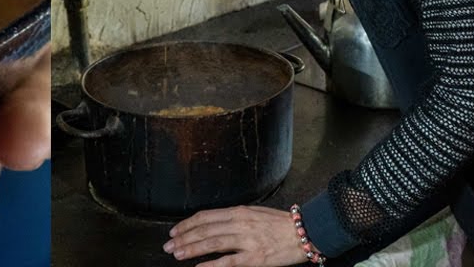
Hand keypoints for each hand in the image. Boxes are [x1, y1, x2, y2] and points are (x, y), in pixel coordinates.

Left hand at [163, 205, 305, 266]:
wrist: (305, 232)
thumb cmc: (280, 223)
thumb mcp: (254, 213)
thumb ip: (234, 217)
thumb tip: (212, 223)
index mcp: (239, 212)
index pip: (205, 217)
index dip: (187, 224)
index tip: (174, 231)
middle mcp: (240, 224)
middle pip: (204, 230)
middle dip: (183, 238)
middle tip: (168, 245)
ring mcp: (247, 241)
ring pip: (212, 244)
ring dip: (191, 249)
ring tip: (177, 254)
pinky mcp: (255, 258)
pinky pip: (228, 262)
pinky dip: (211, 265)